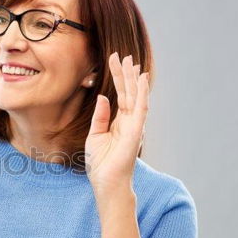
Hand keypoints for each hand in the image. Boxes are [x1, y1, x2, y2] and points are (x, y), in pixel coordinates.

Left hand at [85, 52, 149, 194]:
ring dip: (134, 78)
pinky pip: (140, 108)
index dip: (117, 78)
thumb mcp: (95, 136)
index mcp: (119, 122)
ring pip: (135, 96)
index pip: (119, 95)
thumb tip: (102, 96)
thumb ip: (100, 116)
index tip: (113, 61)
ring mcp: (134, 125)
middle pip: (128, 92)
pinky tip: (142, 78)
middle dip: (125, 73)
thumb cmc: (101, 164)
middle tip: (122, 55)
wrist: (106, 183)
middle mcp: (129, 121)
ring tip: (131, 61)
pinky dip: (142, 92)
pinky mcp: (136, 131)